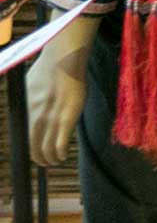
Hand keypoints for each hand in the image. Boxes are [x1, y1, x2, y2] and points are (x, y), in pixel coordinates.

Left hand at [27, 13, 101, 167]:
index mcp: (25, 112)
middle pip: (33, 148)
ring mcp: (51, 119)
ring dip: (50, 159)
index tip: (36, 153)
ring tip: (56, 161)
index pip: (24, 139)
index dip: (29, 150)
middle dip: (39, 159)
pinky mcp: (66, 118)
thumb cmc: (48, 68)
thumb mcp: (30, 87)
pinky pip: (60, 144)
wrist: (62, 60)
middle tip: (46, 162)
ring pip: (46, 150)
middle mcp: (35, 119)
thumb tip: (29, 109)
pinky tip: (63, 156)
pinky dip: (60, 154)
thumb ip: (30, 102)